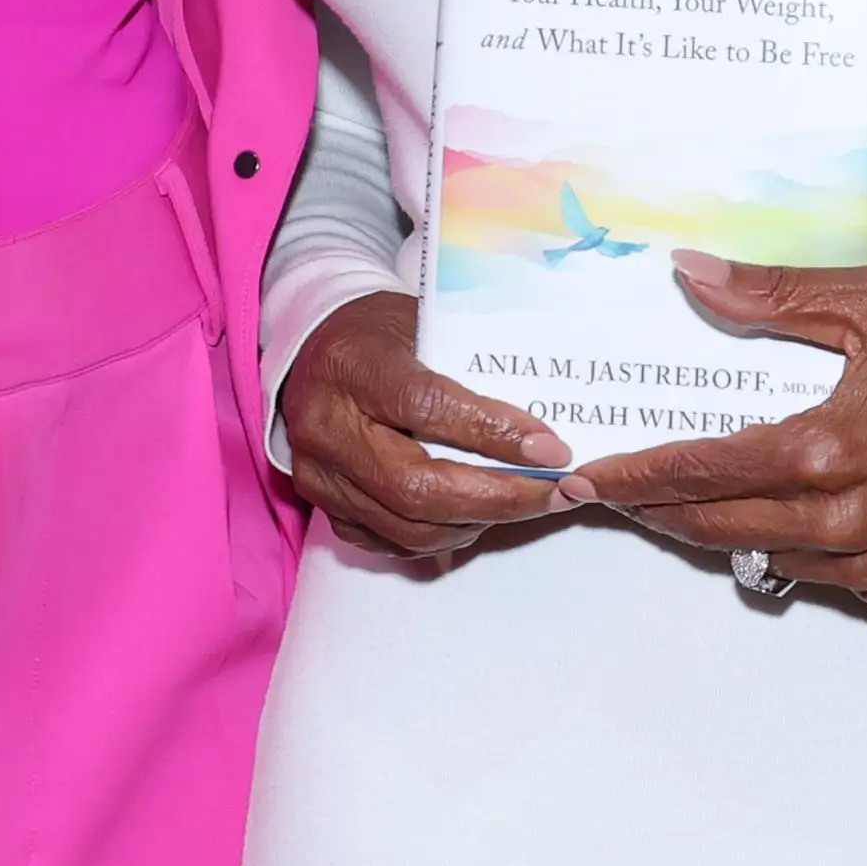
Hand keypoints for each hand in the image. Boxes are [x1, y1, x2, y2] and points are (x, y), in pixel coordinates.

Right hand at [277, 291, 569, 557]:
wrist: (313, 350)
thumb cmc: (378, 333)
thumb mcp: (422, 323)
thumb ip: (468, 371)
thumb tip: (538, 427)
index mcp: (353, 367)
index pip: (426, 408)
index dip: (493, 434)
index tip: (550, 449)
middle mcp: (326, 428)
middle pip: (417, 487)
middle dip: (498, 498)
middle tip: (554, 492)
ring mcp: (321, 476)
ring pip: (409, 527)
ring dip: (479, 522)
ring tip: (527, 503)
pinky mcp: (324, 508)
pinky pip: (393, 542)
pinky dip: (445, 534)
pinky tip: (479, 514)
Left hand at [563, 252, 866, 605]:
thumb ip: (773, 293)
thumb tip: (692, 274)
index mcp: (825, 449)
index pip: (700, 471)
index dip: (635, 475)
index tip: (589, 476)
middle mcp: (840, 518)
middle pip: (715, 526)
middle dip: (653, 510)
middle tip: (609, 493)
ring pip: (758, 560)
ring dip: (710, 533)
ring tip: (672, 501)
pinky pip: (812, 581)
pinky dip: (778, 553)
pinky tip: (762, 521)